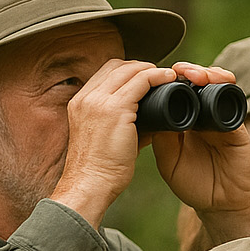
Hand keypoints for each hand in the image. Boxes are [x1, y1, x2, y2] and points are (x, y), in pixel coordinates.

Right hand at [52, 58, 179, 222]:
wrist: (90, 184)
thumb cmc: (101, 169)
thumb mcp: (107, 139)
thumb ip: (125, 125)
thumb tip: (151, 121)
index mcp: (79, 103)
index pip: (105, 73)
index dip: (129, 71)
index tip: (148, 79)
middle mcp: (85, 97)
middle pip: (116, 66)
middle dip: (141, 67)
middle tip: (162, 76)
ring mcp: (98, 101)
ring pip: (129, 70)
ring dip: (151, 69)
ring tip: (169, 77)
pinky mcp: (115, 109)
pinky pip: (141, 81)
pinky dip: (157, 77)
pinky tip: (170, 79)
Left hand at [151, 64, 249, 224]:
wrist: (218, 204)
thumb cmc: (193, 183)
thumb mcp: (168, 158)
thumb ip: (161, 134)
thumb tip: (149, 108)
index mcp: (187, 121)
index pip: (180, 92)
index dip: (171, 79)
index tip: (158, 73)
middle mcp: (206, 116)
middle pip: (200, 84)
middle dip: (189, 71)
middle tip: (177, 69)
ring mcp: (223, 121)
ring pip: (219, 87)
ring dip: (208, 75)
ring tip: (194, 74)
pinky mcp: (238, 129)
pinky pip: (234, 105)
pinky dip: (225, 91)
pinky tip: (216, 85)